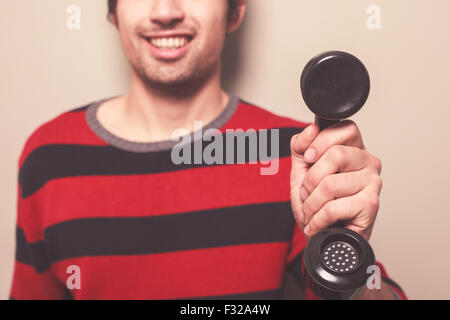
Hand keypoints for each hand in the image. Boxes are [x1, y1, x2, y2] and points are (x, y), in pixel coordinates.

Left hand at [290, 121, 382, 240]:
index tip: (308, 158)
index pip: (344, 127)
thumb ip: (301, 146)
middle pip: (335, 154)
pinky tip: (317, 224)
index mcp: (353, 148)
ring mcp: (373, 183)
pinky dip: (317, 219)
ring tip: (311, 212)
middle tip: (306, 193)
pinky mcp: (371, 205)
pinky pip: (333, 207)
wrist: (324, 237)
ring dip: (311, 204)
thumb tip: (311, 129)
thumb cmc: (317, 202)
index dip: (320, 142)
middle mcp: (368, 162)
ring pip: (330, 184)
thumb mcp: (301, 169)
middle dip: (310, 179)